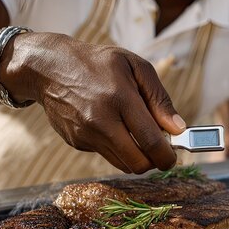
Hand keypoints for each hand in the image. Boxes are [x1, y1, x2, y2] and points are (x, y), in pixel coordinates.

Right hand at [6, 33, 185, 173]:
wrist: (51, 68)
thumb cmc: (99, 64)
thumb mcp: (135, 67)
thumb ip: (160, 98)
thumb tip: (178, 128)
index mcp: (120, 98)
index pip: (151, 141)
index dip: (167, 156)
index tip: (173, 155)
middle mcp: (101, 121)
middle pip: (138, 163)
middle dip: (154, 161)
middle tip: (158, 146)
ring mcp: (86, 135)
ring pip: (123, 165)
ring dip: (136, 157)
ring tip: (136, 134)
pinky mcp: (76, 143)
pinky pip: (106, 154)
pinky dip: (116, 147)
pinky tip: (111, 125)